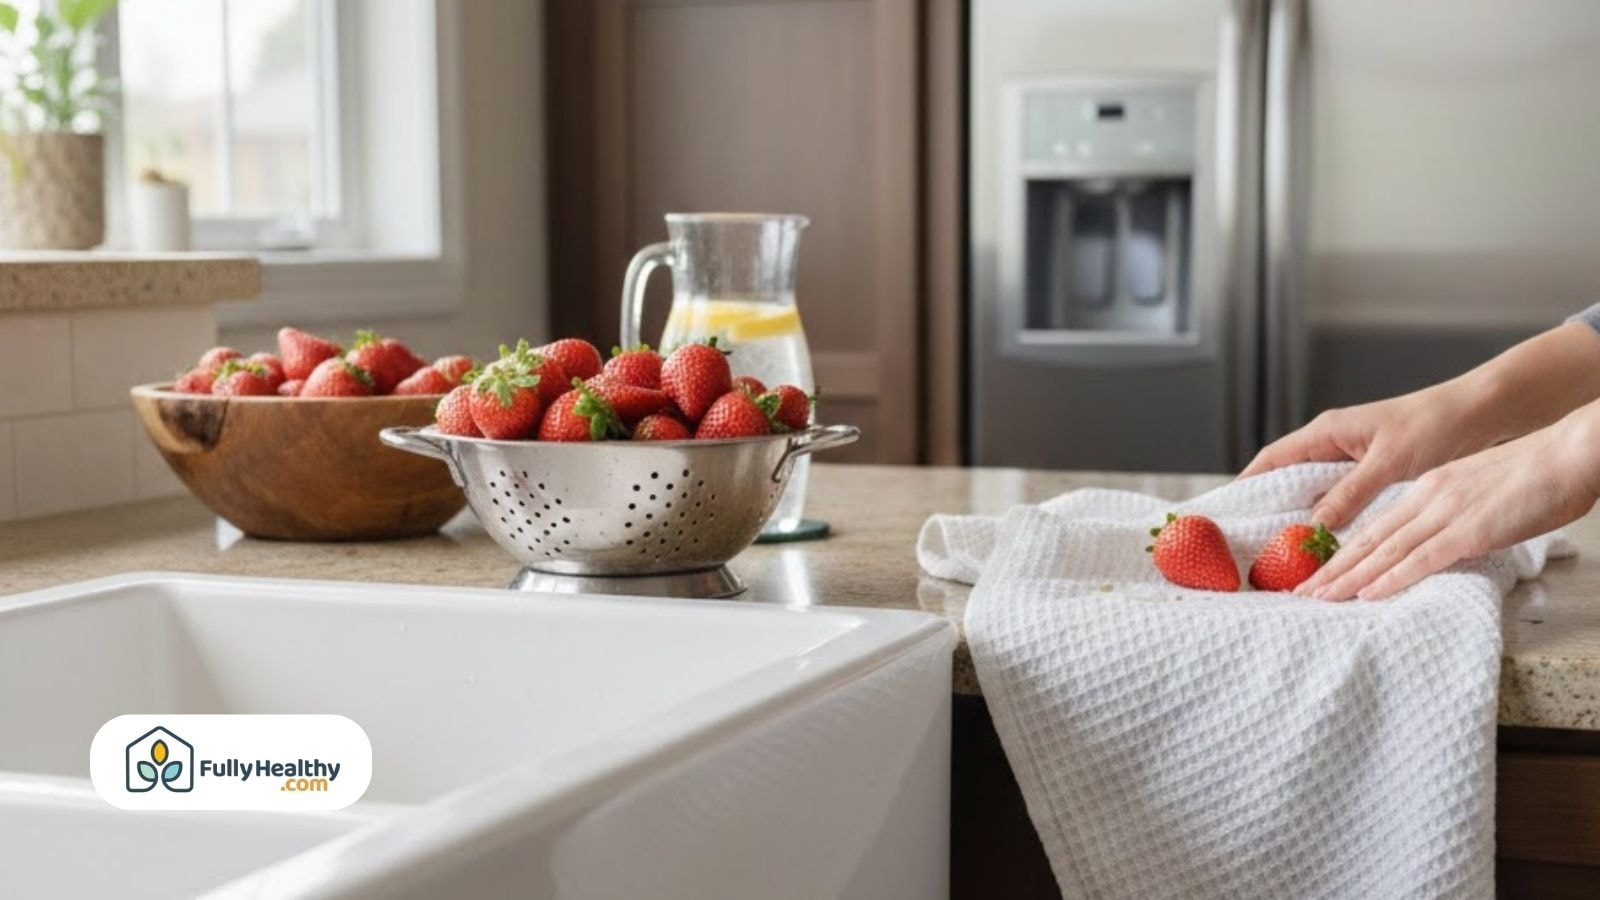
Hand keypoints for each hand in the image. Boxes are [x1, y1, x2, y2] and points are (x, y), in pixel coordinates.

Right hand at [1240, 381, 1495, 527]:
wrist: (1480, 413)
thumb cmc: (1435, 425)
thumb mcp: (1389, 462)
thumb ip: (1350, 493)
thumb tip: (1315, 524)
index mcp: (1328, 432)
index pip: (1273, 459)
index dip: (1247, 483)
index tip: (1226, 510)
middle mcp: (1335, 444)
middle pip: (1288, 478)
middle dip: (1270, 507)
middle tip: (1252, 541)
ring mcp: (1353, 459)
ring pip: (1315, 492)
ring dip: (1302, 517)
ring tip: (1286, 551)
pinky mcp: (1374, 473)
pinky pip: (1341, 498)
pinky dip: (1332, 519)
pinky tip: (1331, 542)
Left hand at [1295, 414, 1599, 600]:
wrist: (1568, 451)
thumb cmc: (1536, 473)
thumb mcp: (1480, 491)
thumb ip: (1456, 512)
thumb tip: (1445, 538)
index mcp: (1429, 489)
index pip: (1377, 526)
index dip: (1345, 551)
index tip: (1321, 572)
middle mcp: (1428, 499)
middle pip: (1370, 540)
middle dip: (1334, 569)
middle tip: (1302, 593)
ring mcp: (1447, 514)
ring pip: (1386, 550)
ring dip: (1350, 578)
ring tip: (1319, 598)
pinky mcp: (1470, 529)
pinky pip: (1423, 558)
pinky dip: (1391, 578)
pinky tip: (1368, 594)